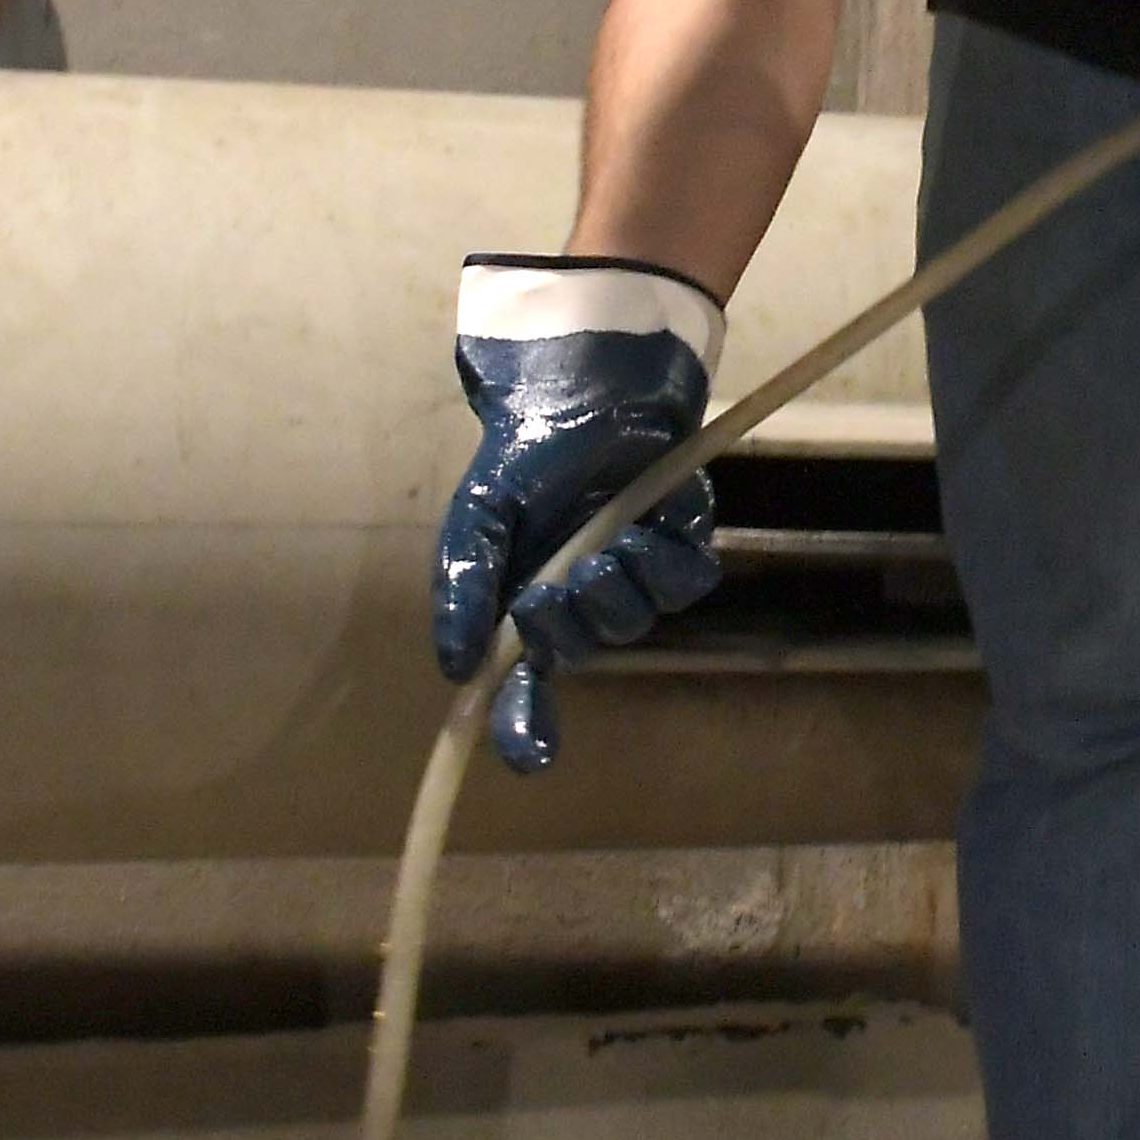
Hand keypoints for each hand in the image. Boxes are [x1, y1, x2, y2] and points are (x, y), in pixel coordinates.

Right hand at [433, 257, 727, 772]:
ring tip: (603, 548)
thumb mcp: (479, 515)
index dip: (524, 727)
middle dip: (565, 631)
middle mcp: (577, 594)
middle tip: (549, 594)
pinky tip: (643, 531)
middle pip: (578, 652)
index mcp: (521, 598)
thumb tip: (455, 665)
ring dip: (615, 594)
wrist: (592, 381)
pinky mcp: (680, 541)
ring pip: (633, 620)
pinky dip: (663, 564)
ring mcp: (630, 570)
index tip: (530, 758)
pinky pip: (684, 583)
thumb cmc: (529, 447)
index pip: (522, 685)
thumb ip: (464, 586)